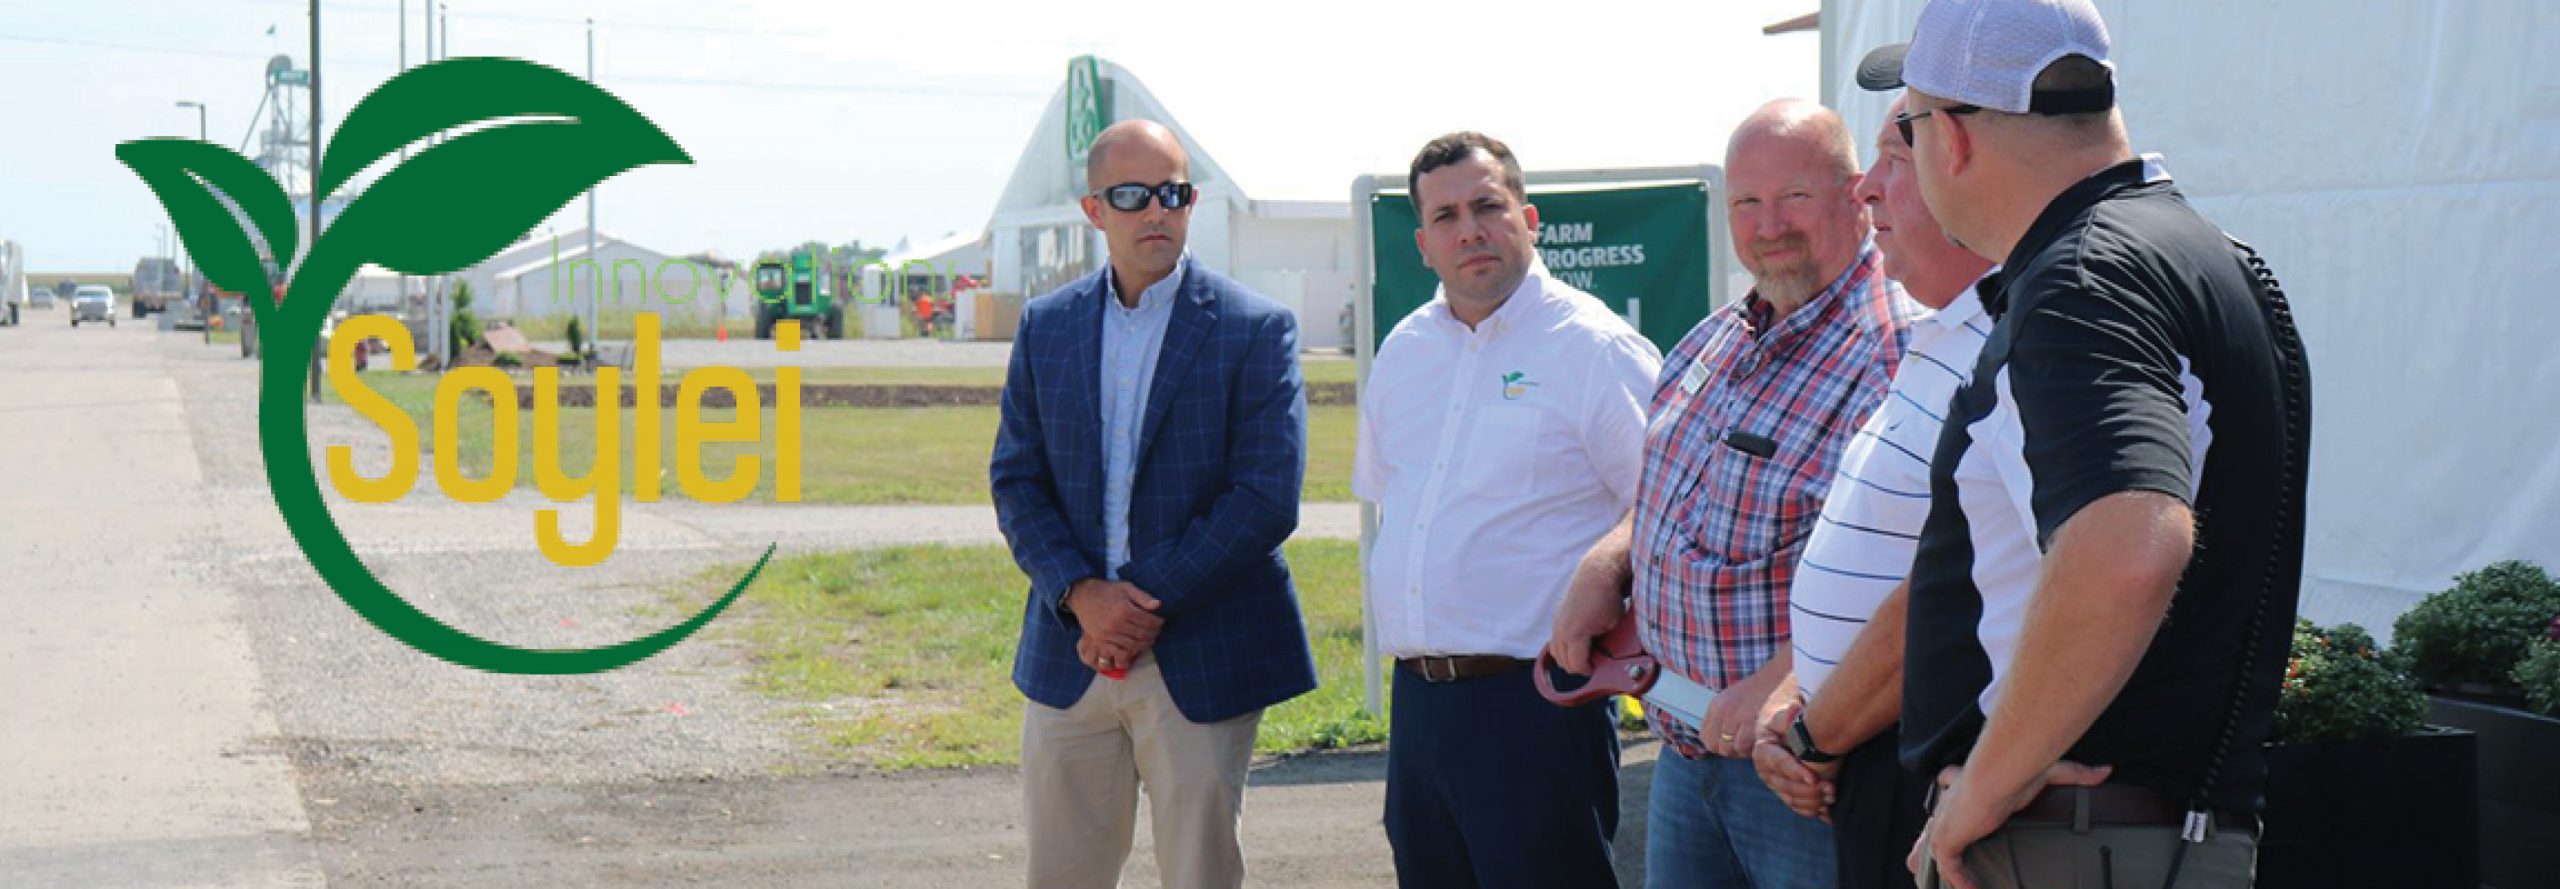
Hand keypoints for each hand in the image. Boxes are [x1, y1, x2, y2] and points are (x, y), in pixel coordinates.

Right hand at [1066, 579, 1162, 670]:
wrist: (1083, 595)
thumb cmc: (1107, 590)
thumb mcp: (1126, 587)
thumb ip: (1143, 596)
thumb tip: (1159, 605)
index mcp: (1124, 610)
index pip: (1149, 622)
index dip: (1158, 623)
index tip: (1161, 621)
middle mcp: (1116, 624)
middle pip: (1143, 635)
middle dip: (1154, 634)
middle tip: (1157, 631)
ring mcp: (1108, 635)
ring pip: (1134, 645)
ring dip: (1145, 644)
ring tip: (1150, 639)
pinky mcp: (1101, 641)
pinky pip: (1120, 651)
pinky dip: (1132, 651)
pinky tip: (1136, 646)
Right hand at [1544, 556, 1630, 675]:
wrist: (1598, 572)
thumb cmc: (1607, 597)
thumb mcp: (1612, 625)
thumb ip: (1604, 644)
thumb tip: (1604, 655)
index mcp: (1574, 634)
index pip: (1576, 665)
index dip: (1589, 670)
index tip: (1597, 668)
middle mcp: (1561, 630)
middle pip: (1563, 662)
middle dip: (1578, 666)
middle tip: (1593, 664)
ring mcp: (1557, 623)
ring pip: (1556, 652)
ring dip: (1568, 658)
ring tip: (1584, 656)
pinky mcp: (1557, 617)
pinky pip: (1555, 640)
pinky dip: (1564, 647)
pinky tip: (1576, 645)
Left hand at [1701, 659, 1785, 758]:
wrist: (1783, 677)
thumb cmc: (1764, 692)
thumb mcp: (1734, 700)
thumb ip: (1723, 719)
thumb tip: (1718, 743)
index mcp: (1717, 705)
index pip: (1705, 737)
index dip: (1720, 744)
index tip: (1733, 742)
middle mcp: (1723, 711)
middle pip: (1715, 746)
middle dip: (1731, 750)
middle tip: (1747, 743)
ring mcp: (1736, 716)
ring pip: (1729, 749)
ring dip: (1742, 750)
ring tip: (1755, 740)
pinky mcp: (1751, 722)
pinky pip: (1742, 746)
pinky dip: (1752, 748)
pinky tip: (1762, 739)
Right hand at [1751, 703, 1838, 820]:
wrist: (1784, 736)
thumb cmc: (1786, 724)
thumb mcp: (1783, 717)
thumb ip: (1787, 716)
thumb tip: (1793, 711)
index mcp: (1764, 753)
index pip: (1779, 764)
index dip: (1795, 772)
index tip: (1813, 778)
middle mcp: (1767, 773)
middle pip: (1787, 787)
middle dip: (1809, 790)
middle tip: (1831, 788)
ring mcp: (1776, 786)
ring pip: (1793, 800)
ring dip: (1813, 801)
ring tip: (1832, 796)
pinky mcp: (1787, 796)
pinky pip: (1799, 808)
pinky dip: (1813, 810)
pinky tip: (1828, 808)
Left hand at [1909, 760, 2113, 888]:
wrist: (1998, 776)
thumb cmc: (2018, 771)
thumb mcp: (2051, 773)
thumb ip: (2076, 774)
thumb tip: (2105, 771)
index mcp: (1968, 787)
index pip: (1953, 792)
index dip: (1955, 804)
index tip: (1962, 821)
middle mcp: (1952, 804)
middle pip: (1936, 824)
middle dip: (1938, 841)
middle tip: (1946, 859)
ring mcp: (1946, 823)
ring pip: (1936, 848)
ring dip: (1941, 863)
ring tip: (1959, 881)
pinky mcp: (1945, 839)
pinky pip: (1948, 865)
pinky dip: (1959, 879)